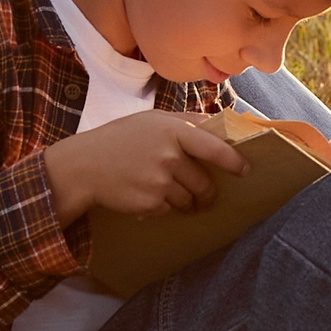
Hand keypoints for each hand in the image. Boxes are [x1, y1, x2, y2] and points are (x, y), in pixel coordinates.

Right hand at [44, 111, 249, 223]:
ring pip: (189, 200)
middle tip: (207, 196)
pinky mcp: (150, 203)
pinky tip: (148, 195)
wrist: (85, 166)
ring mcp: (159, 182)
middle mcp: (169, 156)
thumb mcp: (152, 120)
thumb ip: (185, 122)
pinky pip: (170, 210)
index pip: (215, 148)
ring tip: (170, 193)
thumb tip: (220, 125)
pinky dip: (164, 207)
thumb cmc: (120, 139)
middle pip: (205, 183)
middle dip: (208, 193)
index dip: (234, 161)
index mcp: (173, 131)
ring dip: (187, 202)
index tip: (245, 170)